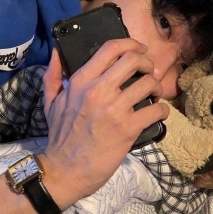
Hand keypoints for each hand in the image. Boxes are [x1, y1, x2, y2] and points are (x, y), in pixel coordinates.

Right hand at [40, 41, 168, 207]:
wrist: (64, 170)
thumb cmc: (60, 135)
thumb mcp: (50, 102)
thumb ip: (53, 75)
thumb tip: (57, 51)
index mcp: (82, 80)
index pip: (111, 48)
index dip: (131, 43)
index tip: (140, 49)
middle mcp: (99, 90)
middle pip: (134, 60)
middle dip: (148, 63)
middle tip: (149, 73)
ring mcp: (115, 109)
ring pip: (149, 83)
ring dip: (157, 87)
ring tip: (154, 94)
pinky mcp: (128, 129)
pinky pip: (156, 110)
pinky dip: (162, 110)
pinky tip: (158, 113)